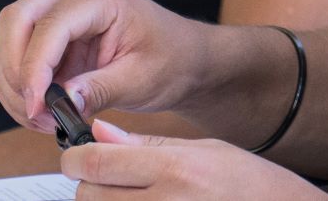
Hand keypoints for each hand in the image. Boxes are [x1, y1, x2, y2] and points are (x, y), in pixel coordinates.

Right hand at [0, 0, 207, 128]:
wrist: (183, 59)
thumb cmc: (170, 59)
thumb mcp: (140, 79)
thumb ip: (100, 88)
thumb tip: (60, 101)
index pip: (50, 26)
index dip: (35, 68)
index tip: (37, 106)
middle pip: (16, 21)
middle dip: (16, 71)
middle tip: (34, 111)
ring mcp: (57, 12)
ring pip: (8, 40)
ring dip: (14, 83)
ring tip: (43, 118)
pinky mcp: (50, 36)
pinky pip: (16, 57)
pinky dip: (19, 87)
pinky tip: (43, 111)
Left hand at [62, 119, 322, 199]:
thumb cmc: (252, 185)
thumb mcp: (206, 150)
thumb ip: (149, 142)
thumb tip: (100, 133)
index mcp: (177, 169)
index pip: (98, 163)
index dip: (75, 157)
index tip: (76, 154)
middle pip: (89, 196)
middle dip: (89, 185)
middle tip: (110, 178)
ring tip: (132, 196)